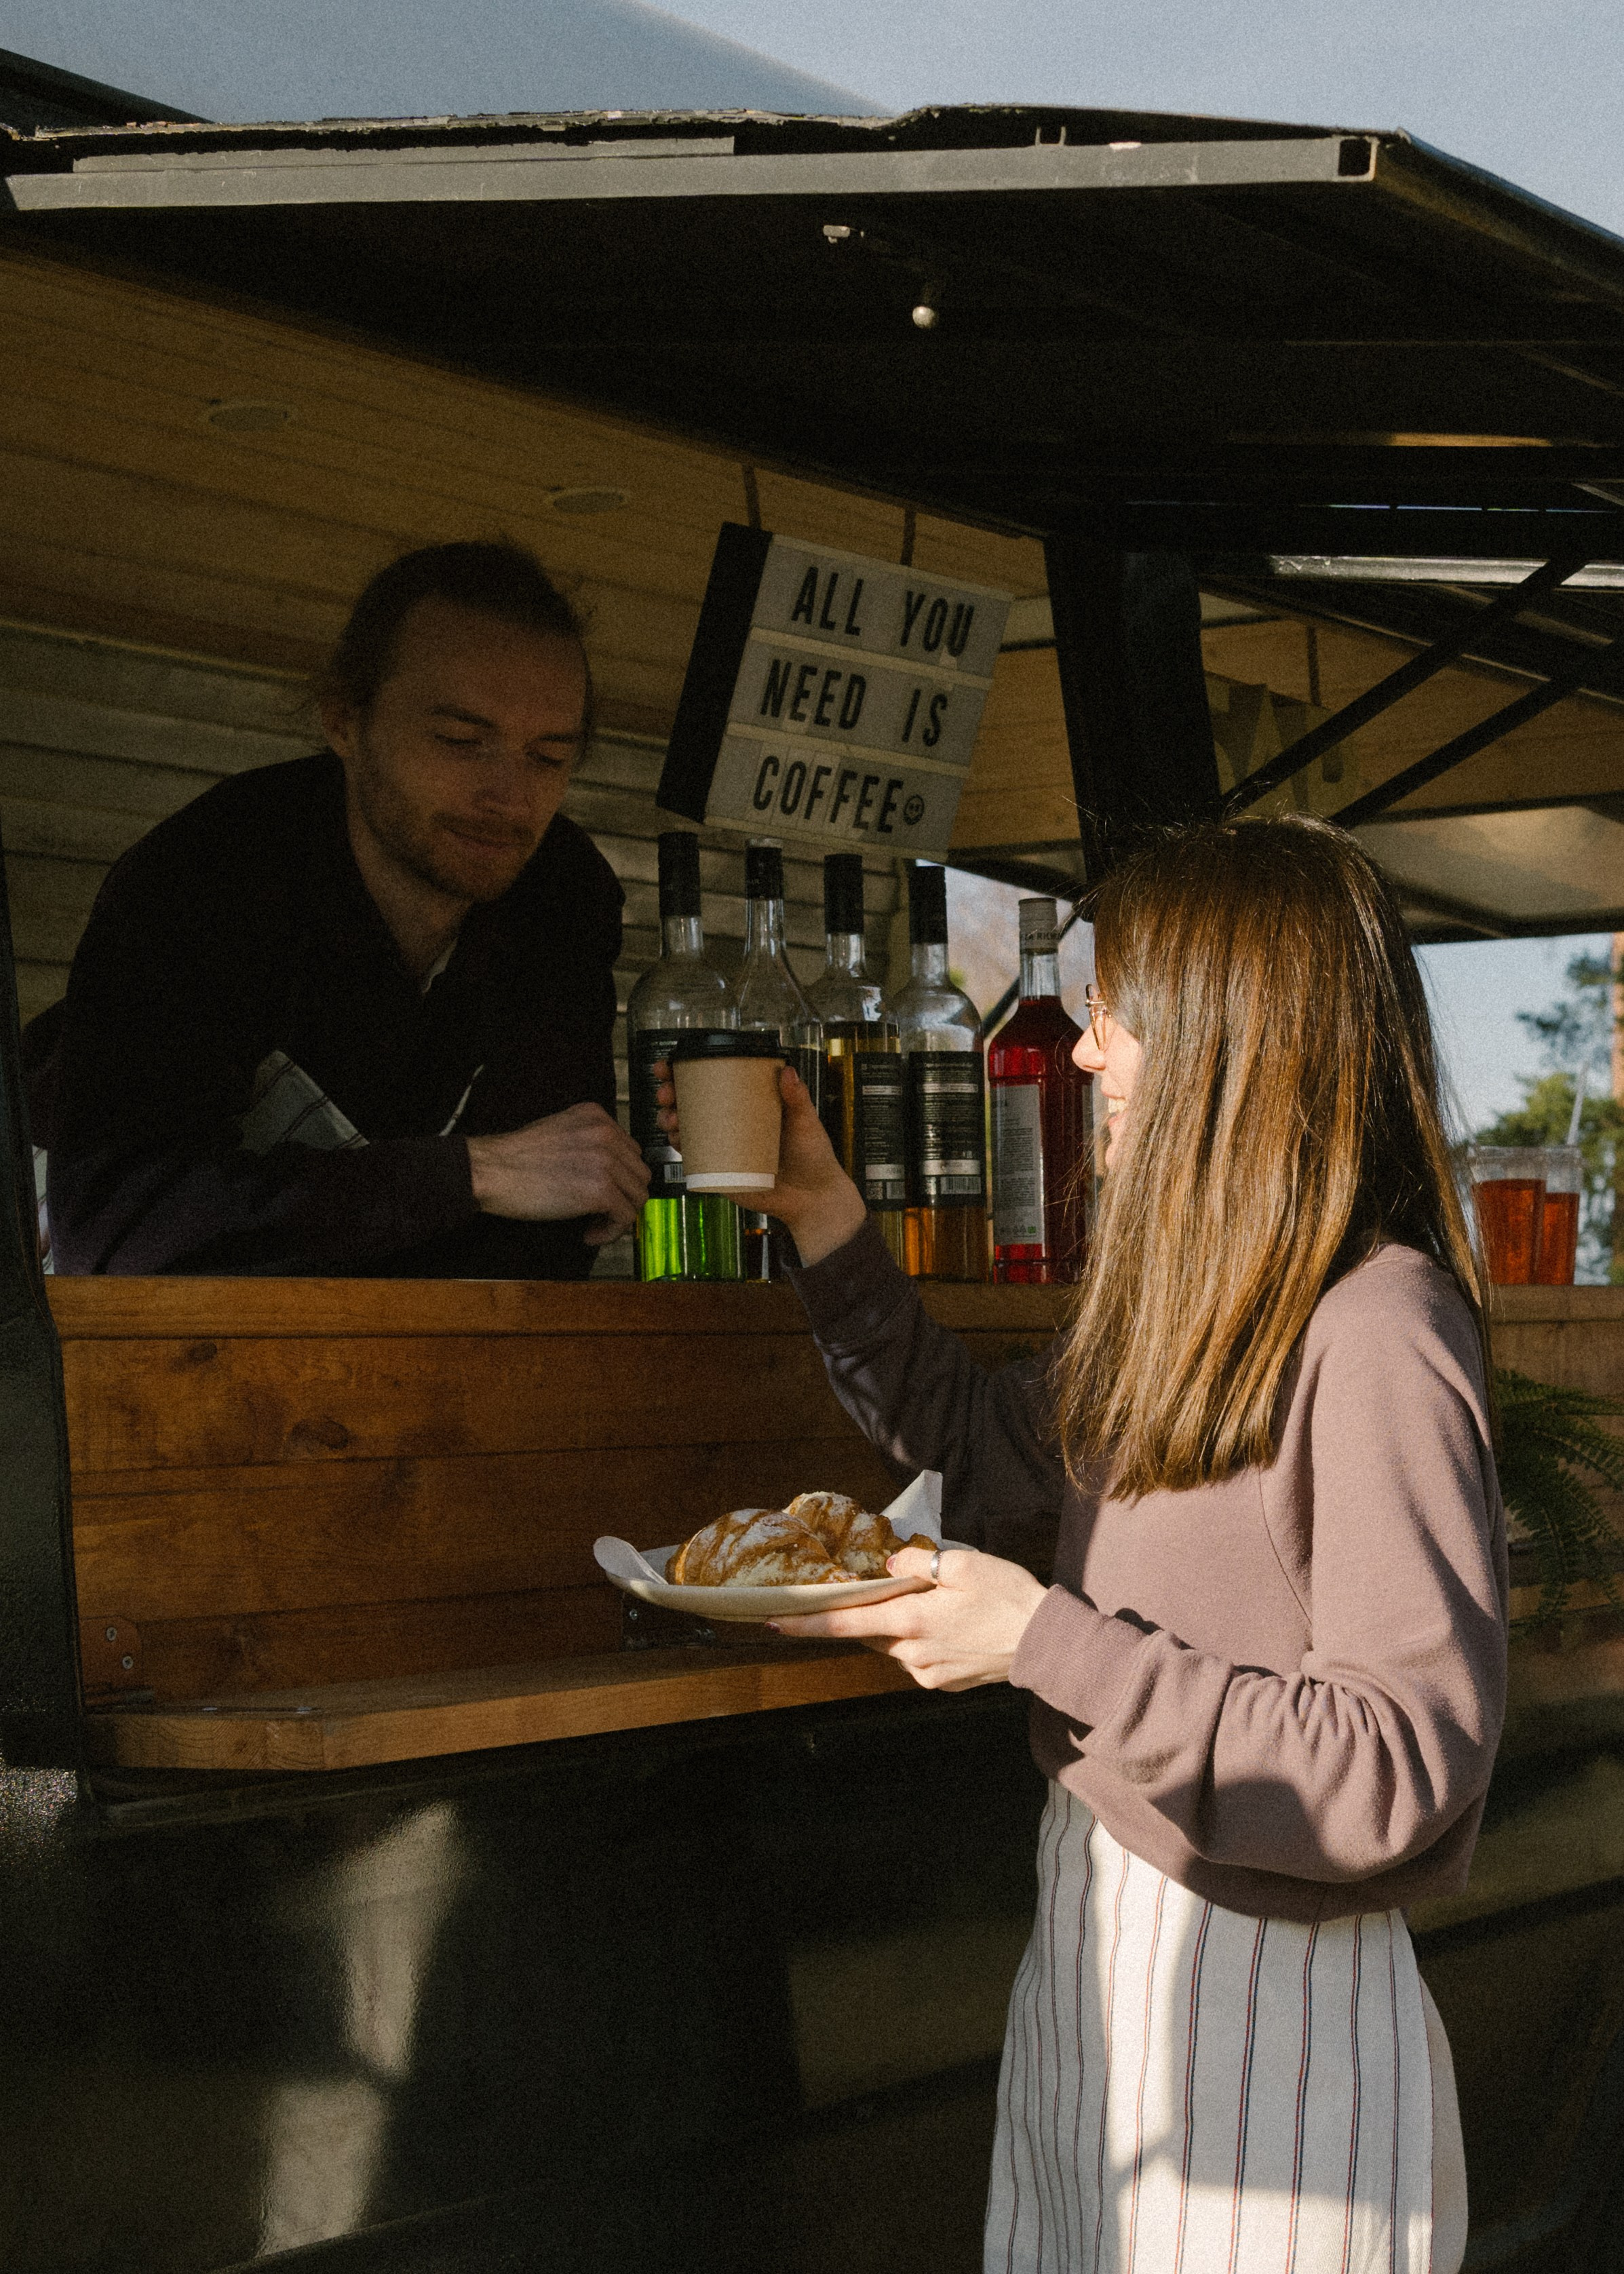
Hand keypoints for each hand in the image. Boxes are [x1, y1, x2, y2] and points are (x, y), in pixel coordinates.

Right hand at [466, 1102, 649, 1242]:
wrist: (491, 1170)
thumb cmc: (515, 1158)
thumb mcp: (559, 1132)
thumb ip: (587, 1143)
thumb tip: (609, 1173)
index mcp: (596, 1116)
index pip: (630, 1150)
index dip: (619, 1177)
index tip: (603, 1193)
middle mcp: (606, 1133)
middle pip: (639, 1173)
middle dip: (623, 1196)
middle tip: (601, 1213)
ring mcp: (606, 1161)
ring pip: (638, 1195)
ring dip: (619, 1215)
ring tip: (594, 1225)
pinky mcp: (600, 1190)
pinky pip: (625, 1217)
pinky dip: (612, 1231)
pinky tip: (589, 1234)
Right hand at [654, 1060, 865, 1266]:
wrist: (814, 1198)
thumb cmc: (813, 1157)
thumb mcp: (806, 1121)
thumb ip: (797, 1097)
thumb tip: (787, 1071)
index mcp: (748, 1104)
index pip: (713, 1082)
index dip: (685, 1071)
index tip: (671, 1065)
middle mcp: (731, 1123)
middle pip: (690, 1103)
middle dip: (669, 1094)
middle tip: (667, 1093)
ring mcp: (724, 1147)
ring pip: (685, 1129)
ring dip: (668, 1120)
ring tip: (671, 1118)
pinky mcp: (722, 1171)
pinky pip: (694, 1158)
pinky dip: (681, 1147)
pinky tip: (677, 1139)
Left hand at [767, 1545, 1047, 1690]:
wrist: (1045, 1642)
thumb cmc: (1007, 1597)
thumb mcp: (963, 1564)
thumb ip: (918, 1562)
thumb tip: (890, 1563)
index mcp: (910, 1621)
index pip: (844, 1624)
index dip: (806, 1623)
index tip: (774, 1621)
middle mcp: (911, 1653)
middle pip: (870, 1633)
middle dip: (869, 1613)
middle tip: (885, 1590)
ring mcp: (927, 1672)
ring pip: (894, 1645)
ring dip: (899, 1625)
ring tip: (936, 1604)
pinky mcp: (943, 1682)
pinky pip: (917, 1658)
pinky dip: (922, 1639)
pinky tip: (951, 1625)